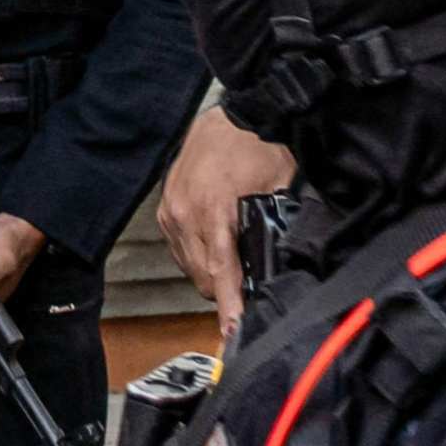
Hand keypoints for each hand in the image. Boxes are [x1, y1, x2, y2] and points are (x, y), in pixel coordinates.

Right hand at [160, 104, 295, 334]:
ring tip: (232, 264)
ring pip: (189, 266)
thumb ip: (275, 228)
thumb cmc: (258, 146)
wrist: (232, 115)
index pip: (222, 273)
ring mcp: (172, 211)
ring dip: (210, 273)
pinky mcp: (165, 208)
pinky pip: (179, 248)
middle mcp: (186, 214)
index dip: (229, 305)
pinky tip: (215, 244)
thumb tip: (276, 265)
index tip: (231, 330)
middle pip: (203, 278)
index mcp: (215, 210)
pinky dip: (197, 254)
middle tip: (248, 289)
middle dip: (226, 290)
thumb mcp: (279, 188)